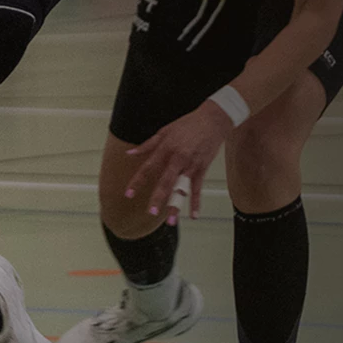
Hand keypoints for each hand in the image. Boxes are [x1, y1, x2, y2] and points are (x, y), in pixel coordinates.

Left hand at [124, 102, 235, 221]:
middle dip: (158, 198)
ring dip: (176, 205)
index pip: (148, 168)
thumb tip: (130, 154)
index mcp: (165, 148)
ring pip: (182, 188)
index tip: (128, 194)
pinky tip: (193, 215)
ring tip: (171, 221)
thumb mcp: (164, 131)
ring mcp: (191, 165)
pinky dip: (196, 202)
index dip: (138, 181)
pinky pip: (198, 188)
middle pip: (165, 181)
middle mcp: (177, 158)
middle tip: (151, 212)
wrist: (213, 120)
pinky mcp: (202, 168)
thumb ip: (147, 145)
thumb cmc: (187, 124)